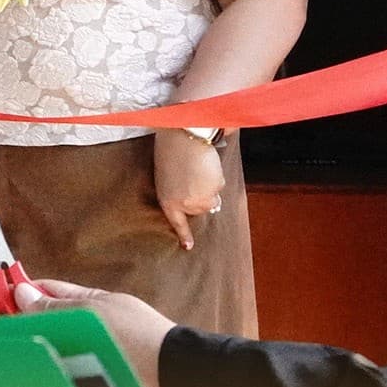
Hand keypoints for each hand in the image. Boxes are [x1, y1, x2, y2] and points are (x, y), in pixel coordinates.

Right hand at [0, 277, 176, 386]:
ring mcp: (89, 356)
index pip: (46, 292)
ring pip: (48, 349)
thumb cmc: (138, 339)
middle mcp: (88, 329)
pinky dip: (42, 372)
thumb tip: (21, 291)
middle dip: (17, 323)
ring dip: (29, 350)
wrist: (173, 381)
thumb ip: (54, 306)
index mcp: (91, 304)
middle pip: (43, 322)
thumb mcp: (92, 313)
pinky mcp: (89, 382)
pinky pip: (57, 374)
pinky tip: (27, 377)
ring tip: (1, 355)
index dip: (16, 290)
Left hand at [153, 129, 225, 249]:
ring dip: (210, 187)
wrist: (182, 139)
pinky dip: (216, 178)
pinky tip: (206, 168)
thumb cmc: (172, 152)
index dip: (184, 234)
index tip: (188, 247)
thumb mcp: (168, 176)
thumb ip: (180, 192)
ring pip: (213, 199)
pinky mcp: (212, 194)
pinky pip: (219, 187)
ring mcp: (198, 202)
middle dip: (202, 195)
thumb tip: (205, 203)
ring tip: (199, 170)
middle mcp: (183, 206)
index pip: (176, 222)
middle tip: (193, 176)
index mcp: (167, 200)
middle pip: (202, 208)